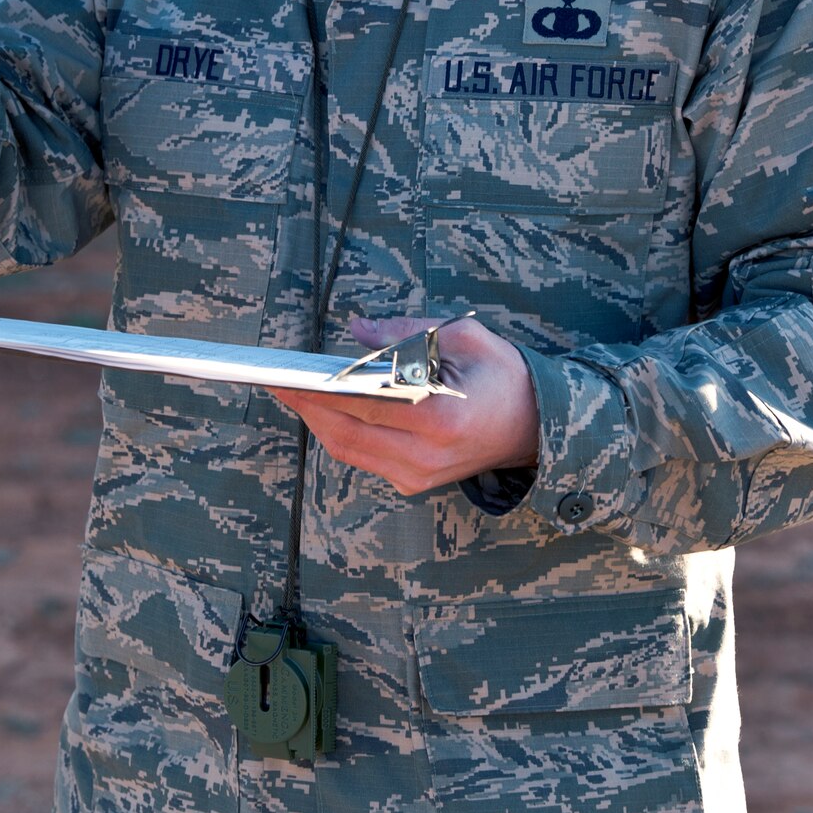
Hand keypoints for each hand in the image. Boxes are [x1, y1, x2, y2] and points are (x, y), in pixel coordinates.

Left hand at [269, 314, 538, 496]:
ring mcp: (418, 476)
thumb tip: (358, 329)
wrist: (537, 426)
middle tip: (275, 379)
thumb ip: (405, 331)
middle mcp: (424, 456)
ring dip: (316, 420)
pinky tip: (325, 408)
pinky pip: (363, 458)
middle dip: (304, 406)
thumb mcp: (463, 335)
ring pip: (347, 450)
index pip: (359, 404)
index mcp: (438, 417)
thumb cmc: (503, 375)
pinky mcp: (414, 483)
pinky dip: (339, 433)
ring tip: (292, 390)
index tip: (283, 374)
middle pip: (343, 434)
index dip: (314, 390)